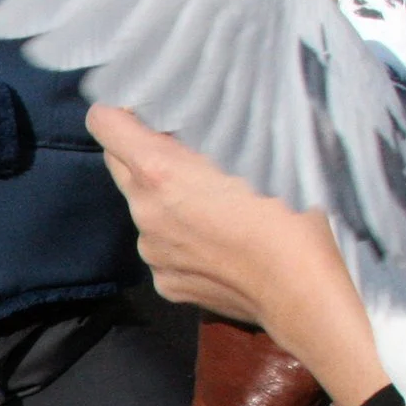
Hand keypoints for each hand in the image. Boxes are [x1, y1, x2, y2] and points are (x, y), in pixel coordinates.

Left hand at [89, 105, 390, 405]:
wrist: (302, 294)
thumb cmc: (289, 217)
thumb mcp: (255, 154)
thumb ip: (209, 138)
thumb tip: (192, 127)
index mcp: (160, 172)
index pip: (104, 123)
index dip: (121, 111)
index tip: (145, 111)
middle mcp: (144, 211)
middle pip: (118, 162)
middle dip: (143, 151)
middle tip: (188, 152)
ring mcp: (151, 251)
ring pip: (142, 207)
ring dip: (164, 197)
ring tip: (213, 204)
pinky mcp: (164, 282)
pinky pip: (160, 246)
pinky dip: (179, 238)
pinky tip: (218, 242)